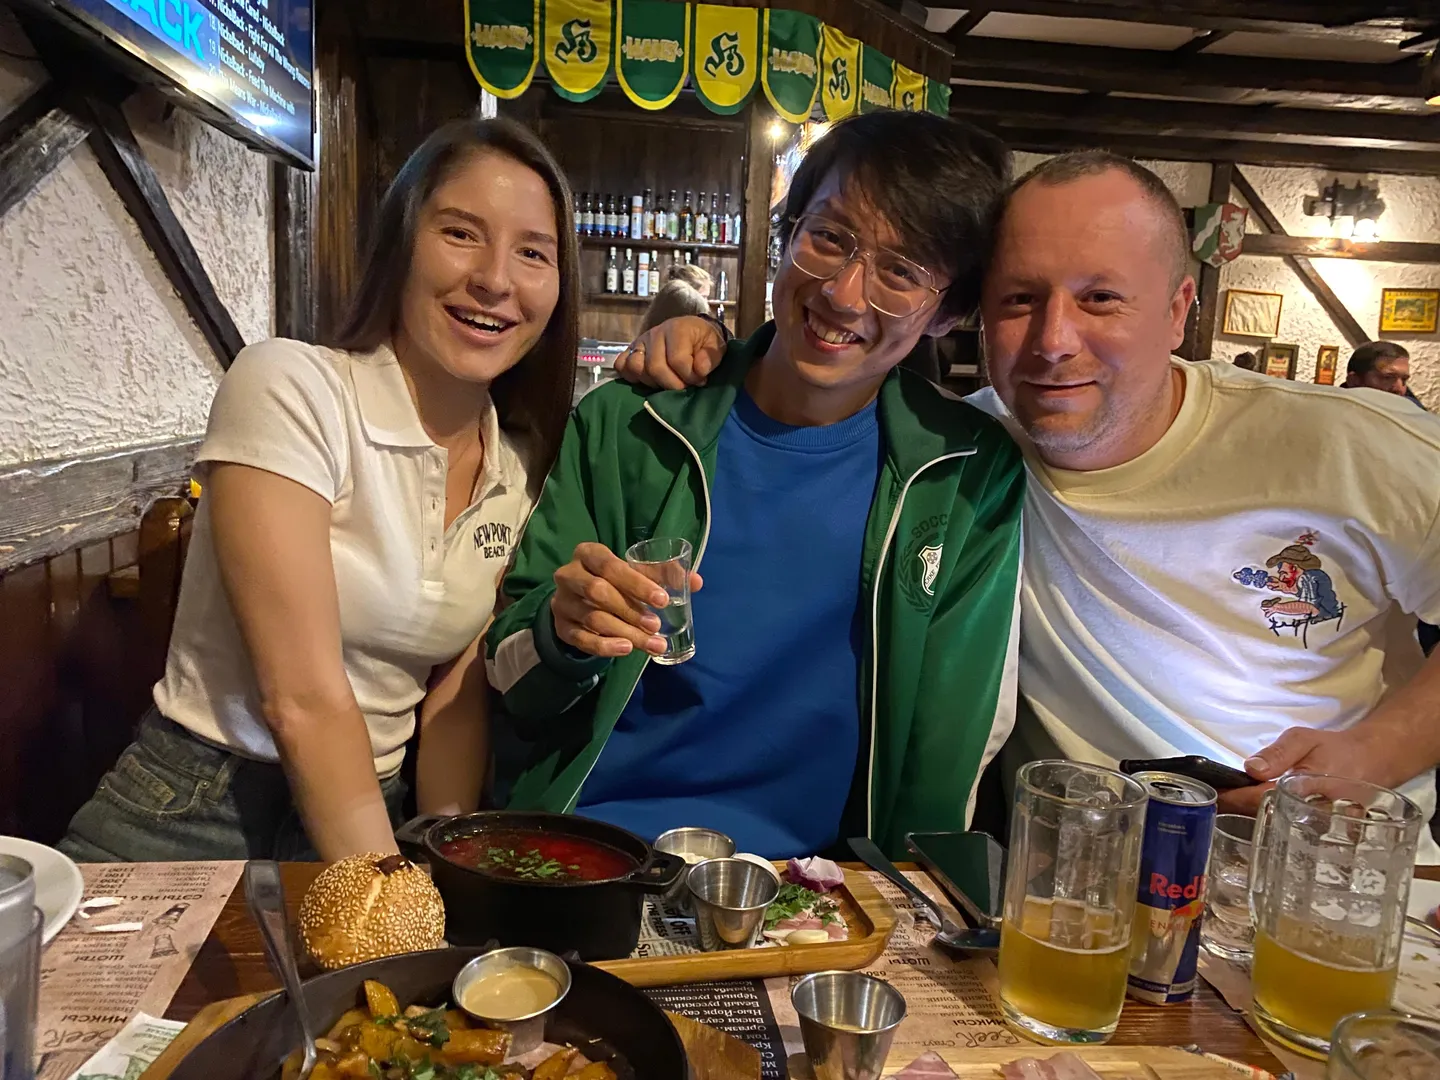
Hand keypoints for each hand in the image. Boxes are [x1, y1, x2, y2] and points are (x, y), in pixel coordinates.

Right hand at [551, 542, 703, 657]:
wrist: (578, 602)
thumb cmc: (613, 582)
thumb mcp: (634, 573)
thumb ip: (663, 575)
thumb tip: (695, 581)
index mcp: (588, 554)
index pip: (610, 565)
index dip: (637, 583)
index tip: (663, 600)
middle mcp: (569, 575)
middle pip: (598, 592)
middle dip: (631, 611)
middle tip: (656, 626)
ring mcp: (562, 602)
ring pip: (593, 618)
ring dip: (625, 632)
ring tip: (650, 644)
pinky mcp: (561, 626)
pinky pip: (581, 639)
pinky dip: (604, 646)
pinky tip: (626, 649)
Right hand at [614, 316, 725, 389]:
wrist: (692, 331)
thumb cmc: (704, 341)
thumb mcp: (716, 346)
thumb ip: (710, 357)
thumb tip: (700, 369)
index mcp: (677, 329)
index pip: (677, 360)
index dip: (689, 376)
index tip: (699, 380)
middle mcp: (655, 333)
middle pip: (655, 367)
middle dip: (672, 385)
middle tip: (684, 386)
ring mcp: (640, 342)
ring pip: (636, 368)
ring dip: (652, 382)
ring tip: (666, 383)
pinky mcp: (631, 350)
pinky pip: (622, 366)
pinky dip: (632, 377)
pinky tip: (648, 380)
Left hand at [1216, 725, 1404, 815]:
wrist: (1372, 764)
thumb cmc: (1334, 750)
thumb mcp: (1303, 740)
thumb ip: (1278, 754)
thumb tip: (1252, 769)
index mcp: (1302, 791)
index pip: (1257, 800)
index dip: (1231, 798)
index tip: (1209, 795)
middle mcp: (1307, 815)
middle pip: (1260, 818)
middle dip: (1232, 810)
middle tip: (1206, 801)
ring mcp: (1313, 829)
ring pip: (1270, 827)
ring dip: (1243, 818)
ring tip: (1219, 805)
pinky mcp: (1315, 832)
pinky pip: (1282, 830)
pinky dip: (1261, 821)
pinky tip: (1244, 812)